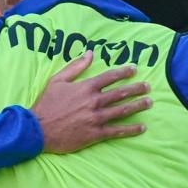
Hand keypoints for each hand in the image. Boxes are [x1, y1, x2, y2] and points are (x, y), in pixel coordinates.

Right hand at [30, 53, 150, 153]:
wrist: (38, 129)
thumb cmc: (46, 104)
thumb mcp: (57, 80)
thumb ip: (75, 66)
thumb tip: (90, 53)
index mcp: (86, 87)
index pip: (110, 77)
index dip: (124, 72)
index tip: (135, 70)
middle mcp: (94, 101)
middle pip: (121, 93)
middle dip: (137, 89)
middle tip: (148, 87)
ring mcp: (96, 118)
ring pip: (123, 110)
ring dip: (138, 105)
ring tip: (149, 102)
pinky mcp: (95, 134)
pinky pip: (117, 131)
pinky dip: (131, 129)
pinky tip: (142, 127)